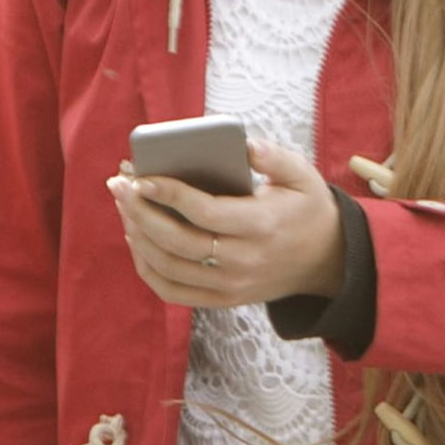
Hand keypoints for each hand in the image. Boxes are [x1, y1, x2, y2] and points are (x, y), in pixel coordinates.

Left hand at [112, 139, 345, 309]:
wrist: (326, 261)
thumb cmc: (306, 209)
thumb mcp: (303, 176)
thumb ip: (273, 156)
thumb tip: (243, 144)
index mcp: (262, 225)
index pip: (205, 212)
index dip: (168, 194)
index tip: (141, 176)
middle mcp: (244, 260)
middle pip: (177, 240)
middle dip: (140, 211)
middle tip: (118, 184)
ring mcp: (231, 285)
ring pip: (168, 266)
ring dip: (138, 235)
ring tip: (124, 205)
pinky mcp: (222, 299)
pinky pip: (172, 291)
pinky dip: (147, 268)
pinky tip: (136, 240)